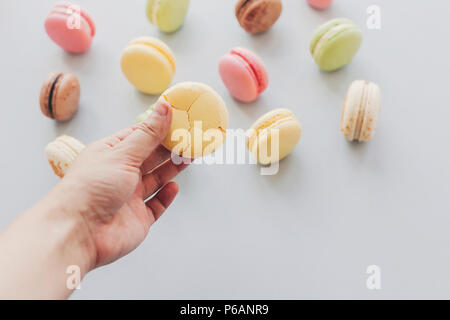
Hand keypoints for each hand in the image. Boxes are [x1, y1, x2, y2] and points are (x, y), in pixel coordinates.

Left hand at [59, 101, 188, 268]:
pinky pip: (157, 205)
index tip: (179, 119)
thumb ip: (148, 134)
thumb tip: (164, 107)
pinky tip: (173, 187)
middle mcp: (120, 174)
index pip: (138, 136)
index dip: (158, 127)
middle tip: (190, 138)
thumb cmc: (91, 188)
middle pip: (150, 157)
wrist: (78, 232)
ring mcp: (129, 197)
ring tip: (189, 157)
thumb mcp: (123, 154)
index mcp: (111, 154)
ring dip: (172, 169)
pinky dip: (166, 196)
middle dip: (170, 148)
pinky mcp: (138, 218)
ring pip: (156, 179)